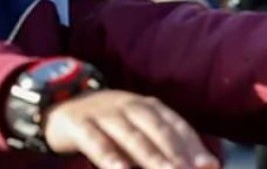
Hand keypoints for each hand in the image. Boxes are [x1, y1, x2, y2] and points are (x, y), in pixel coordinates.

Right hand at [45, 90, 218, 168]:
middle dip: (176, 153)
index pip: (175, 125)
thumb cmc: (107, 124)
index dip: (194, 145)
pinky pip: (96, 142)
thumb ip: (163, 145)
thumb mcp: (135, 128)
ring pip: (131, 135)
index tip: (210, 166)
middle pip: (157, 130)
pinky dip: (110, 157)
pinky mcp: (78, 123)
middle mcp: (127, 106)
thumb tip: (207, 165)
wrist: (56, 103)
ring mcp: (102, 113)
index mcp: (146, 106)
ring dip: (150, 156)